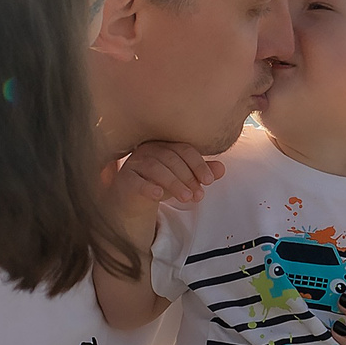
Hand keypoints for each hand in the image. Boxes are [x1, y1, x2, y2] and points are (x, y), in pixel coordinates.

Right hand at [102, 141, 220, 225]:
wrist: (132, 200)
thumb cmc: (160, 183)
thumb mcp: (183, 179)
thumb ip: (201, 173)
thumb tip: (221, 169)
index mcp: (164, 144)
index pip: (184, 149)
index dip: (199, 164)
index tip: (209, 181)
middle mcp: (148, 149)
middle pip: (171, 158)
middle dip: (188, 177)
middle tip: (199, 195)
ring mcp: (134, 163)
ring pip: (156, 169)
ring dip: (174, 183)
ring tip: (187, 198)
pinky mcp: (124, 180)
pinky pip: (136, 181)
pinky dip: (148, 187)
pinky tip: (159, 195)